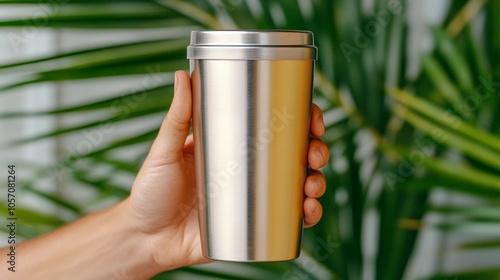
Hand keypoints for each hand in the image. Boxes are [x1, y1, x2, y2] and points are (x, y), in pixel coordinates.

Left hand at [125, 70, 329, 271]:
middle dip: (315, 151)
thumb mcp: (164, 151)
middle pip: (294, 155)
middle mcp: (248, 170)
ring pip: (298, 186)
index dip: (301, 120)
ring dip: (316, 182)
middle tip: (315, 154)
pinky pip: (287, 220)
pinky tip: (308, 212)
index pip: (274, 126)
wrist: (146, 239)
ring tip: (312, 186)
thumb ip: (175, 118)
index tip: (312, 118)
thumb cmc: (150, 193)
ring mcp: (252, 198)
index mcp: (232, 147)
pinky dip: (306, 216)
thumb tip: (181, 74)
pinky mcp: (252, 226)